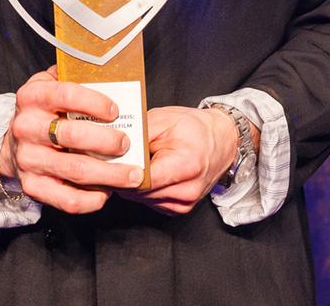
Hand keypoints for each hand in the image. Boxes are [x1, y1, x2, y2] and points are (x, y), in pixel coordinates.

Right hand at [0, 68, 141, 213]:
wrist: (11, 142)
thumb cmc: (44, 111)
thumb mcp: (51, 84)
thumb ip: (75, 77)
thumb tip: (112, 70)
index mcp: (32, 96)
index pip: (66, 94)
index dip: (94, 102)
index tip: (115, 110)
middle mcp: (26, 127)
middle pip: (73, 135)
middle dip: (108, 141)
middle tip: (129, 144)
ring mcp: (28, 159)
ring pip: (75, 169)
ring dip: (110, 174)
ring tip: (133, 174)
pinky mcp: (32, 186)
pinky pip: (66, 199)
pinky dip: (91, 199)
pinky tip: (107, 192)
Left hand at [120, 105, 239, 214]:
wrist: (221, 140)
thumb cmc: (195, 128)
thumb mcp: (163, 120)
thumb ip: (137, 136)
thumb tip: (113, 149)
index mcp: (186, 166)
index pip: (141, 180)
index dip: (121, 171)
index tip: (109, 161)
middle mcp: (188, 190)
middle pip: (139, 192)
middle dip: (123, 177)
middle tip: (113, 160)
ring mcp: (185, 203)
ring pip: (142, 200)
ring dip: (132, 184)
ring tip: (131, 164)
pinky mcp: (180, 208)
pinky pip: (150, 202)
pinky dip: (143, 190)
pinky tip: (144, 173)